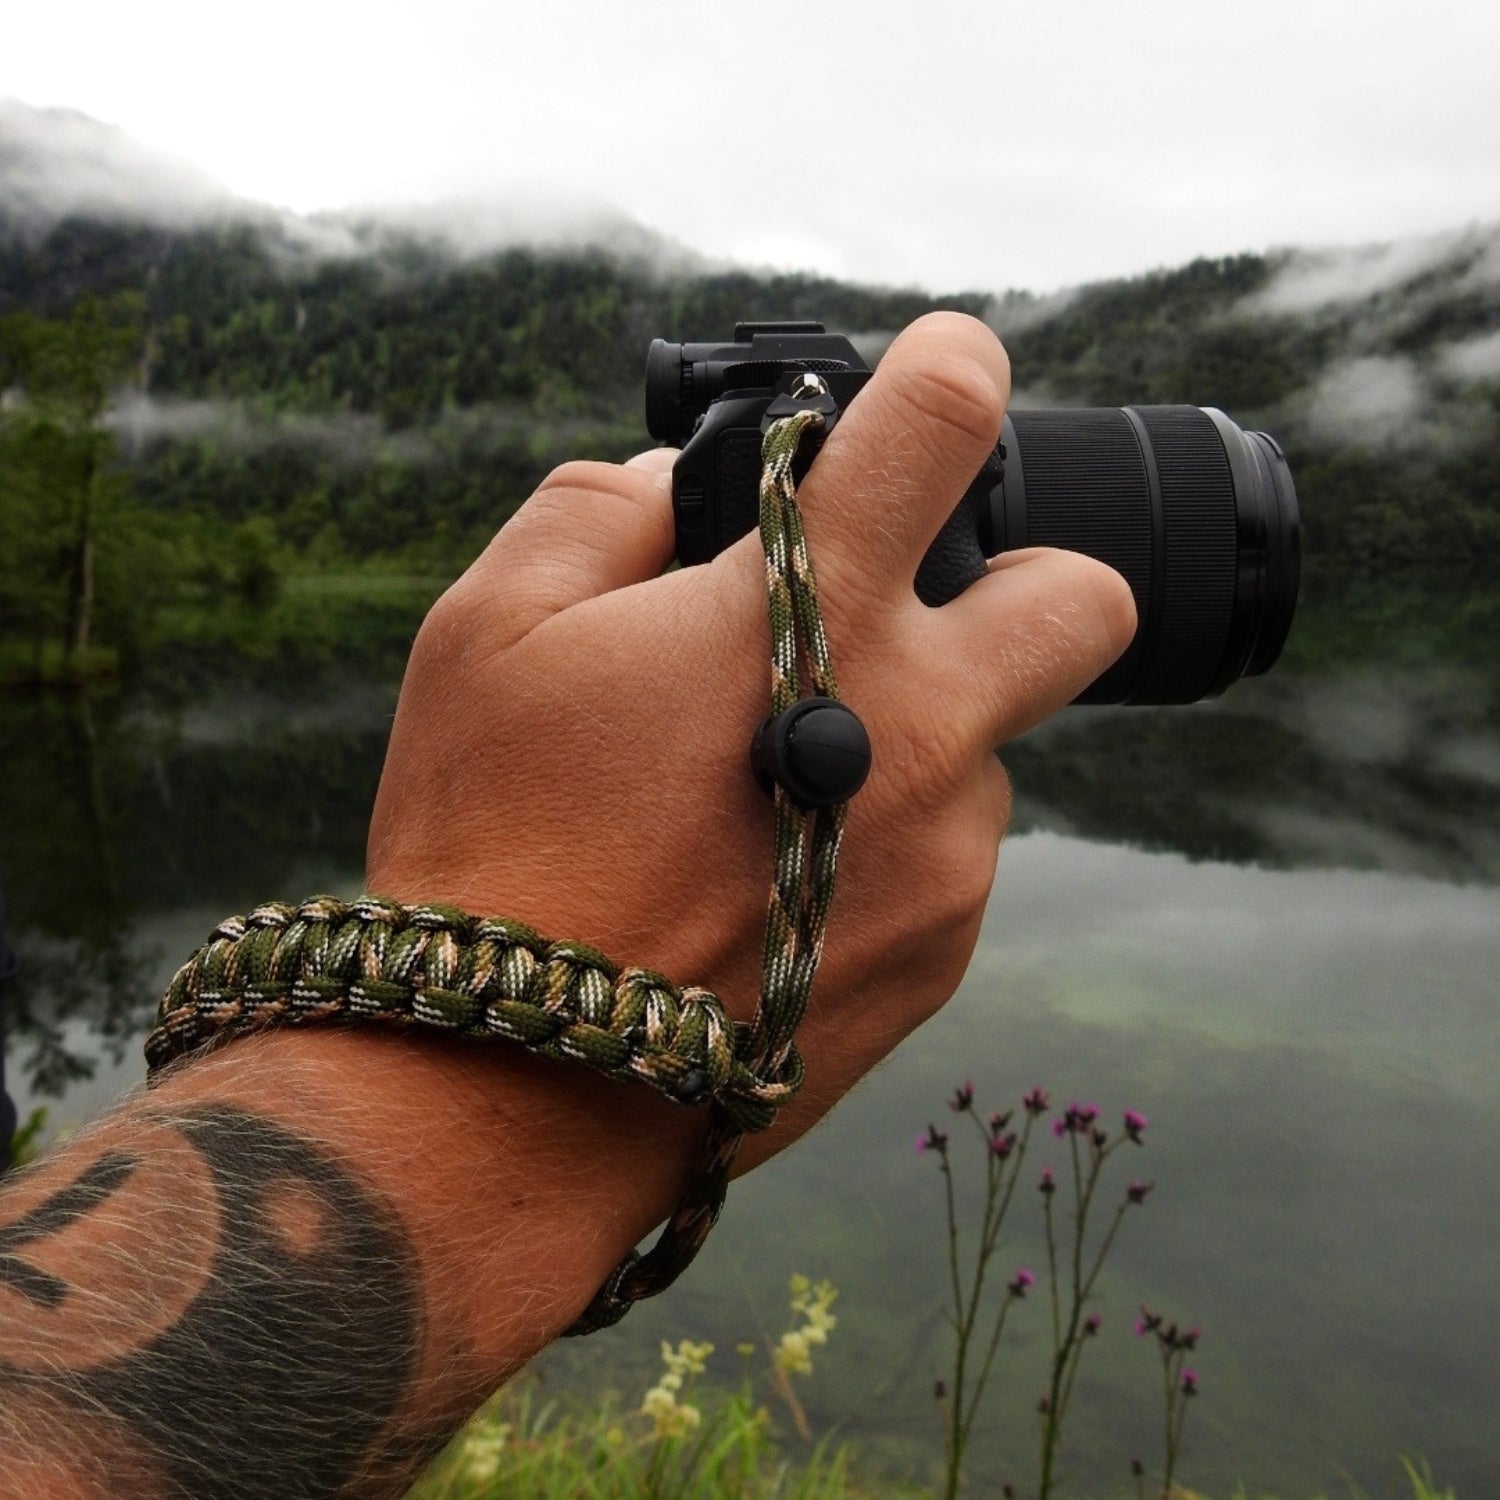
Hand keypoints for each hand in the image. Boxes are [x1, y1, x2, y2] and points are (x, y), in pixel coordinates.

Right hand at [366, 311, 1134, 1170]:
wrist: (514, 1089)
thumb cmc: (492, 842)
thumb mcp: (490, 628)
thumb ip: (600, 508)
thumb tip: (679, 488)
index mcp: (816, 609)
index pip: (942, 425)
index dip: (954, 369)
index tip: (947, 373)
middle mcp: (922, 726)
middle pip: (1084, 600)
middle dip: (1026, 582)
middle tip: (911, 618)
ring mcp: (948, 853)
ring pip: (987, 750)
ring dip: (907, 742)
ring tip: (757, 805)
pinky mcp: (942, 955)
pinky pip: (948, 859)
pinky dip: (883, 847)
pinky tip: (768, 892)